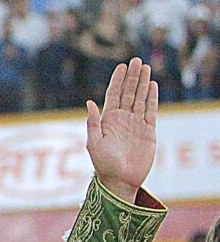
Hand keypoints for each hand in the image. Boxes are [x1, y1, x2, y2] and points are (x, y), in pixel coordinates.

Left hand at [86, 57, 157, 203]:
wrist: (120, 181)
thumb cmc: (103, 165)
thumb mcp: (94, 143)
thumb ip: (93, 123)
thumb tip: (89, 102)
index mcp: (107, 120)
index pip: (113, 95)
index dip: (118, 80)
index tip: (122, 66)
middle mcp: (122, 119)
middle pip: (128, 93)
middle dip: (132, 77)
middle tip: (137, 60)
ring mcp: (136, 124)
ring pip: (140, 99)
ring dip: (143, 83)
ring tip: (146, 67)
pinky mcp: (148, 131)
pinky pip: (151, 111)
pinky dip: (152, 98)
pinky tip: (153, 86)